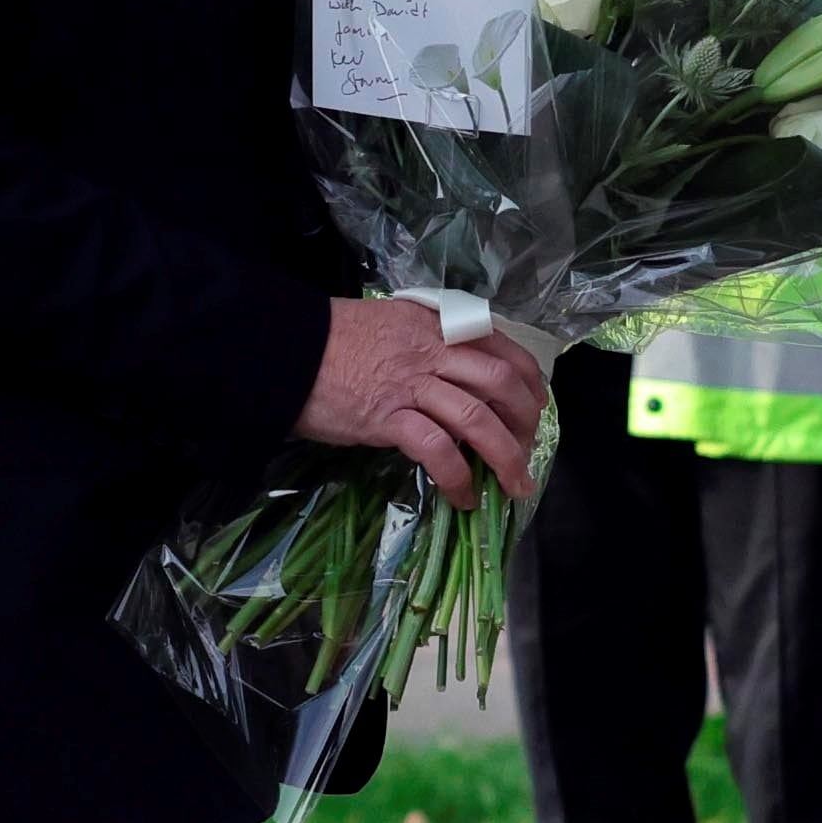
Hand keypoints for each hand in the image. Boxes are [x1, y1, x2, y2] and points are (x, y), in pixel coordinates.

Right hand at [290, 299, 550, 507]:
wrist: (284, 351)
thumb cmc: (332, 339)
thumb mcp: (391, 324)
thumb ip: (427, 341)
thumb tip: (455, 373)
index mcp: (437, 324)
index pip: (501, 346)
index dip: (528, 379)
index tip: (537, 404)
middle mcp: (433, 350)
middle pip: (500, 382)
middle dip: (525, 420)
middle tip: (528, 451)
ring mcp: (412, 384)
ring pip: (477, 418)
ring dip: (505, 457)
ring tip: (514, 486)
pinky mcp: (388, 418)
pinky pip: (437, 450)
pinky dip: (458, 477)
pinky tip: (464, 498)